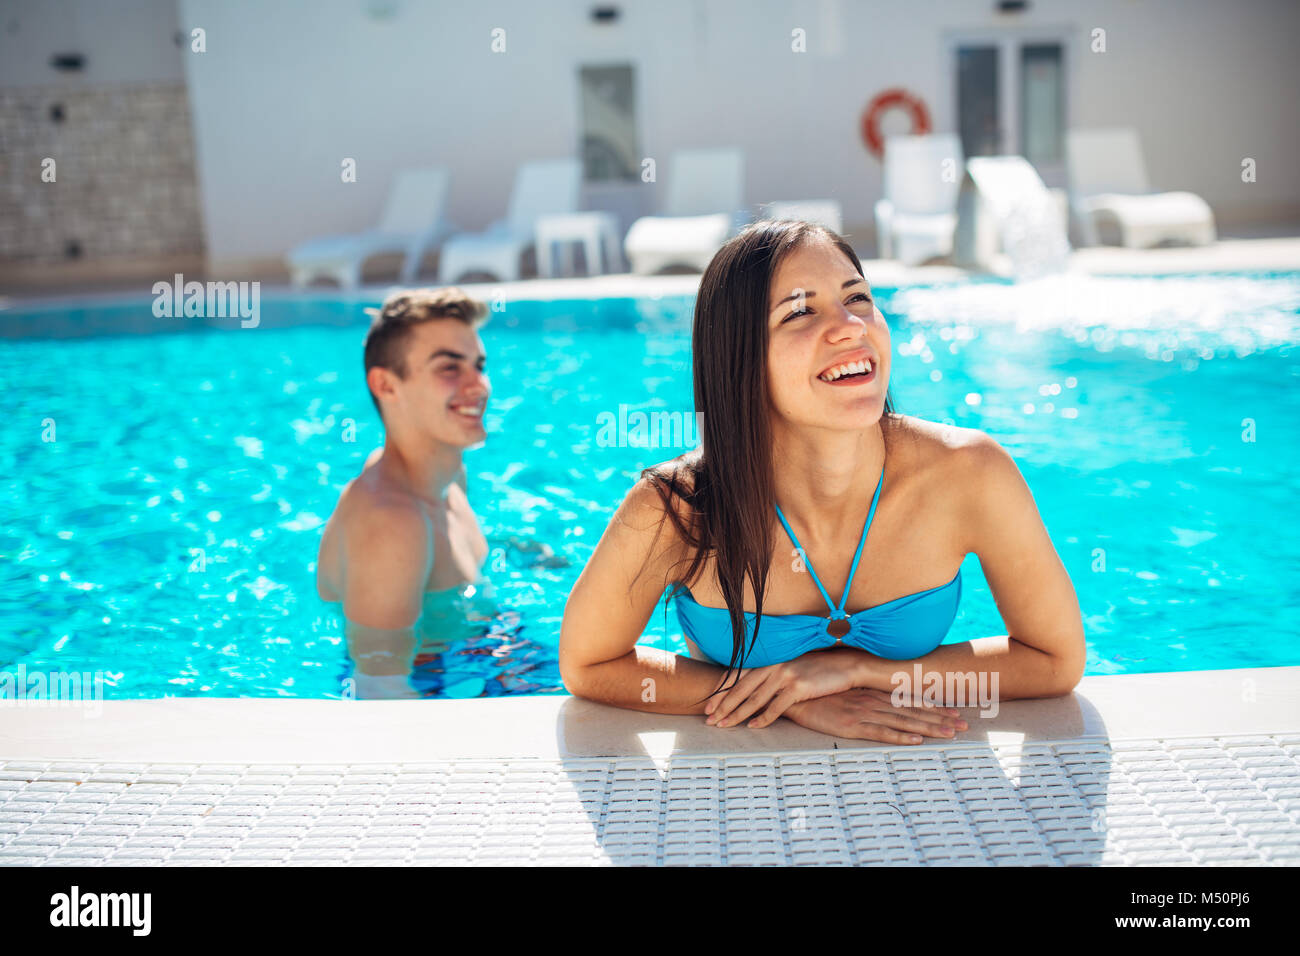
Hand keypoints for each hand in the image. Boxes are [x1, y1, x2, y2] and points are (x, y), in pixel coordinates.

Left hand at [704, 648, 862, 728]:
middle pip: (741, 688)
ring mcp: (785, 676)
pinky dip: (763, 718)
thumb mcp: (791, 669)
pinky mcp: (798, 688)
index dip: (721, 690)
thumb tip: (755, 694)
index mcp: (770, 661)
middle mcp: (774, 666)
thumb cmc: (817, 670)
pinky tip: (753, 727)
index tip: (708, 705)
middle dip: (723, 705)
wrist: (844, 666)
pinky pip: (776, 707)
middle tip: (709, 719)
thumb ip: (772, 677)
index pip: (738, 676)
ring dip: (737, 714)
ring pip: (754, 699)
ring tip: (724, 725)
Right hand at [783, 688, 966, 743]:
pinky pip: (880, 733)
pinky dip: (899, 737)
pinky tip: (915, 741)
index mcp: (872, 694)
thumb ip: (864, 695)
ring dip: (928, 728)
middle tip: (963, 725)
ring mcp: (864, 713)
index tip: (953, 711)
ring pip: (903, 723)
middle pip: (913, 711)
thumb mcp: (846, 692)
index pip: (909, 700)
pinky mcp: (852, 726)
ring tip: (950, 734)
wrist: (795, 694)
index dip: (933, 707)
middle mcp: (873, 702)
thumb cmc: (819, 693)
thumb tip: (881, 700)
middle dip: (940, 719)